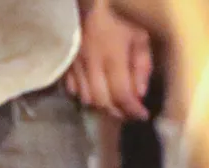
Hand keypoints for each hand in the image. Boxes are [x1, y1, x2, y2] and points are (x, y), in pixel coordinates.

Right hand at [64, 0, 152, 119]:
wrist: (83, 8)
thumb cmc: (116, 20)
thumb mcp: (139, 36)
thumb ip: (142, 64)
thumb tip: (139, 93)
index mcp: (113, 58)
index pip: (122, 94)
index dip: (133, 109)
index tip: (143, 115)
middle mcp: (92, 67)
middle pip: (103, 102)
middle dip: (118, 112)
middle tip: (129, 113)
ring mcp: (76, 69)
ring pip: (87, 100)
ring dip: (102, 106)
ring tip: (113, 104)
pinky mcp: (65, 68)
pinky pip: (74, 91)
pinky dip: (86, 97)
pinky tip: (95, 93)